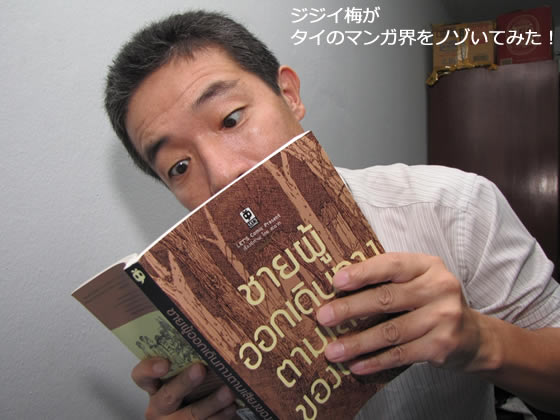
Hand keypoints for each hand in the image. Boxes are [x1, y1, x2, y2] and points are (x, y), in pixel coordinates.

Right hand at [131, 358, 236, 419]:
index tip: (164, 363)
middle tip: (200, 369)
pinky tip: (232, 407)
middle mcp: (159, 406)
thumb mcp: (187, 372)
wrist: (199, 413)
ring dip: (211, 403)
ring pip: (190, 415)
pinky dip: (220, 416)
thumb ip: (192, 357)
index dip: (149, 369)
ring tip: (228, 391)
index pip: (142, 376)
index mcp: (155, 386)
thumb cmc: (196, 387)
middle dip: (184, 382)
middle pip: (167, 396)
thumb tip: (211, 329)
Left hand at [316, 252, 488, 374]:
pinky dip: (375, 361)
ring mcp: (443, 318)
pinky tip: (356, 366)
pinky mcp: (442, 346)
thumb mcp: (417, 280)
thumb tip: (339, 288)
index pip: (391, 265)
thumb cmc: (431, 302)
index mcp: (428, 266)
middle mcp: (438, 288)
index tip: (336, 282)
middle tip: (323, 317)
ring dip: (357, 343)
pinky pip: (401, 355)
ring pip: (391, 332)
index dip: (362, 273)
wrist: (473, 336)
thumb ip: (387, 279)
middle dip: (350, 309)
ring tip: (332, 350)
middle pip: (387, 299)